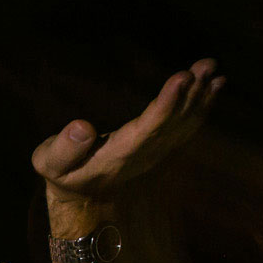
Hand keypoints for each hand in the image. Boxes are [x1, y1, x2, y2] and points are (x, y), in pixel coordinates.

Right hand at [33, 60, 222, 233]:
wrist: (81, 196)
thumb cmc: (62, 174)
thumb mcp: (49, 164)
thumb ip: (63, 149)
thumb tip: (82, 127)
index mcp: (117, 156)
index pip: (146, 130)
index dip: (166, 106)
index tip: (181, 79)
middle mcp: (143, 155)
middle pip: (172, 125)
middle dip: (189, 95)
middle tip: (204, 66)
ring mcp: (155, 153)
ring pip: (183, 125)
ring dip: (199, 98)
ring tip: (211, 69)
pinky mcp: (160, 147)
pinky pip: (186, 127)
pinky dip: (201, 107)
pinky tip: (213, 86)